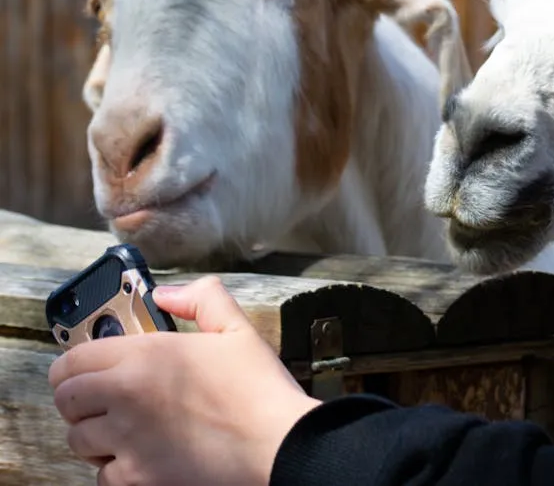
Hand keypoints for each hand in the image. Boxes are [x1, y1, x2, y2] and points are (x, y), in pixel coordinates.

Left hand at [48, 275, 321, 485]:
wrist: (279, 445)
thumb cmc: (261, 391)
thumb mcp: (238, 330)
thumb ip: (202, 299)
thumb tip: (165, 294)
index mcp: (146, 355)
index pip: (72, 359)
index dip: (73, 365)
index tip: (83, 371)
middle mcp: (126, 394)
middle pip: (66, 399)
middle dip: (78, 400)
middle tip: (100, 402)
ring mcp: (127, 439)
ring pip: (78, 440)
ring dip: (93, 436)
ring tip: (119, 433)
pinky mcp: (137, 476)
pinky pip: (102, 475)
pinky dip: (116, 469)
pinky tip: (138, 459)